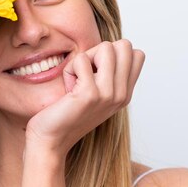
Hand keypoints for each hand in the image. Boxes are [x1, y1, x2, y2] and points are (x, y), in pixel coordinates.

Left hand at [26, 39, 144, 155]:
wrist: (51, 140)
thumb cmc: (67, 113)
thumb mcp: (96, 94)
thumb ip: (108, 75)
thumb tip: (111, 47)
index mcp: (125, 94)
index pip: (136, 54)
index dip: (112, 55)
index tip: (96, 74)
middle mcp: (122, 95)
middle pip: (124, 46)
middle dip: (100, 52)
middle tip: (86, 73)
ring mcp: (109, 94)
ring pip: (106, 47)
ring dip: (85, 59)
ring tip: (77, 80)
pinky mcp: (90, 94)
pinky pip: (81, 59)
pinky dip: (69, 70)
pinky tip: (68, 89)